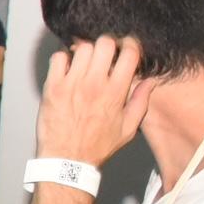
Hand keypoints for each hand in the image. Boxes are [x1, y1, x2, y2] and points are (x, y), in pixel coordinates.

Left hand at [36, 35, 152, 168]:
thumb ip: (140, 101)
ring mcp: (72, 84)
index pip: (129, 53)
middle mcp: (95, 84)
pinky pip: (58, 57)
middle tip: (105, 54)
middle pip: (105, 43)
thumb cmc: (97, 146)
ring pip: (82, 47)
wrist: (66, 160)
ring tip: (86, 62)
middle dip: (108, 45)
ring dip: (86, 51)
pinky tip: (67, 69)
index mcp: (116, 92)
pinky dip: (63, 58)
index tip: (126, 49)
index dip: (130, 45)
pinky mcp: (53, 87)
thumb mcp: (128, 128)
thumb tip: (150, 81)